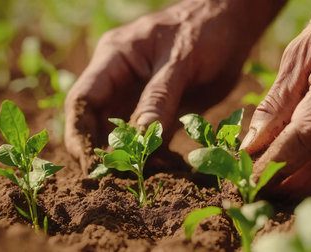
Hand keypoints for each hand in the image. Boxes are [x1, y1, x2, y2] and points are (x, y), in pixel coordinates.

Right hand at [65, 0, 284, 171]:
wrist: (232, 22)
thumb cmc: (204, 30)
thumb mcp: (181, 62)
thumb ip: (159, 99)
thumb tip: (141, 140)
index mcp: (114, 58)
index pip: (82, 99)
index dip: (78, 133)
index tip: (90, 165)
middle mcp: (119, 78)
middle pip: (96, 120)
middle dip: (102, 151)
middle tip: (117, 179)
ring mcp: (139, 94)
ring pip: (122, 132)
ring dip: (129, 156)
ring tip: (144, 176)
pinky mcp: (159, 107)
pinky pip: (149, 135)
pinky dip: (153, 153)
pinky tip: (164, 167)